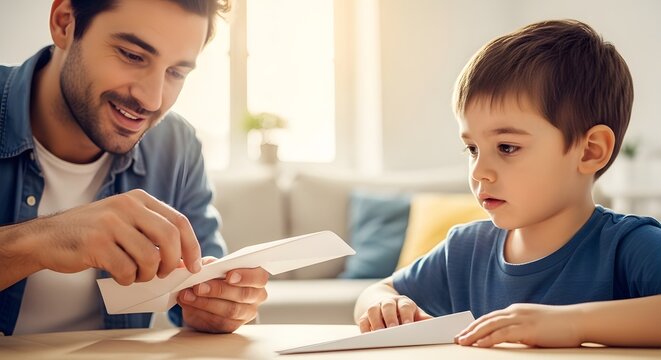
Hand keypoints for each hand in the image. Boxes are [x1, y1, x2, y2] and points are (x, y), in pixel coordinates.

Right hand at [36, 189, 201, 284]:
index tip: (194, 265)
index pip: (178, 221)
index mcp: (139, 199)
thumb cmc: (92, 233)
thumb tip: (185, 259)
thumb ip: (152, 233)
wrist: (46, 237)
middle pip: (170, 237)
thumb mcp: (124, 221)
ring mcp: (110, 224)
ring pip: (150, 257)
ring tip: (136, 275)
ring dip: (148, 274)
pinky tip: (120, 276)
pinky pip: (126, 269)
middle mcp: (127, 206)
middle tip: (165, 274)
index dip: (192, 246)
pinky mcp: (96, 243)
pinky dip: (128, 279)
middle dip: (173, 262)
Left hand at [177, 258, 268, 332]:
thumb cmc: (215, 277)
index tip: (228, 276)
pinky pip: (219, 322)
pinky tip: (189, 305)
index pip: (259, 277)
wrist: (207, 297)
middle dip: (219, 290)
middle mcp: (256, 296)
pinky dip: (201, 312)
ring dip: (206, 303)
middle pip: (243, 294)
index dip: (245, 276)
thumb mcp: (213, 266)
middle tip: (198, 286)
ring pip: (230, 310)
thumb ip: (212, 264)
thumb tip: (208, 265)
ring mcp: (246, 313)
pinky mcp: (232, 326)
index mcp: (257, 277)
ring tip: (188, 295)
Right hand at [357, 295, 431, 332]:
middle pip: (388, 305)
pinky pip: (362, 319)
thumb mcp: (416, 314)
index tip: (408, 326)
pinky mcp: (365, 315)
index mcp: (403, 302)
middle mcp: (388, 302)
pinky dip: (364, 328)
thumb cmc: (405, 313)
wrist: (386, 302)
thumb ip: (424, 319)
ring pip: (373, 310)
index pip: (405, 306)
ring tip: (378, 334)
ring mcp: (376, 307)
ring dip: (375, 322)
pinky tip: (368, 337)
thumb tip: (437, 324)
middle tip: (392, 330)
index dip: (406, 315)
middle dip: (390, 318)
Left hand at [455, 303, 581, 347]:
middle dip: (470, 330)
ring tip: (462, 342)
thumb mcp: (536, 327)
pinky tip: (479, 345)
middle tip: (457, 338)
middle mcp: (515, 311)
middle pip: (486, 320)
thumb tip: (510, 340)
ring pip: (490, 325)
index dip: (476, 325)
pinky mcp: (527, 329)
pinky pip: (502, 334)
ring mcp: (521, 318)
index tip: (465, 333)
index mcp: (517, 310)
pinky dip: (488, 339)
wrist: (579, 321)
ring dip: (474, 335)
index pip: (491, 317)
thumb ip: (522, 331)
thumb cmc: (562, 327)